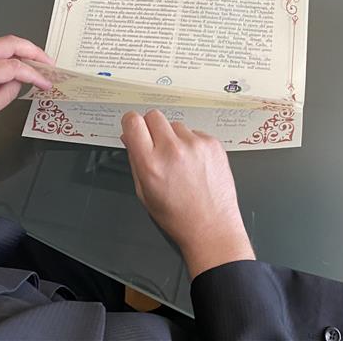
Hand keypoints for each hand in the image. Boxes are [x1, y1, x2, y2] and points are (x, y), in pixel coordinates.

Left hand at [0, 36, 52, 129]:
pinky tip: (17, 62)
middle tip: (48, 63)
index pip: (14, 66)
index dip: (34, 74)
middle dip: (34, 51)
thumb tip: (20, 82)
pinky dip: (9, 52)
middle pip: (11, 43)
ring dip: (22, 49)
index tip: (45, 82)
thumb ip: (7, 94)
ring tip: (36, 62)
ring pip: (2, 42)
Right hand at [121, 110, 254, 278]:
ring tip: (179, 161)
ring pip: (175, 124)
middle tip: (156, 145)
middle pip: (153, 115)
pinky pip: (195, 132)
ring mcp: (195, 145)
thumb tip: (129, 137)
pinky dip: (192, 143)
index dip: (130, 122)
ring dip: (173, 137)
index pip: (133, 122)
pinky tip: (194, 164)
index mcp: (151, 164)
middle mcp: (173, 150)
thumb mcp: (145, 193)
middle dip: (151, 127)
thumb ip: (134, 160)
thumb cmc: (178, 216)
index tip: (132, 126)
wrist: (212, 227)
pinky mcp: (212, 143)